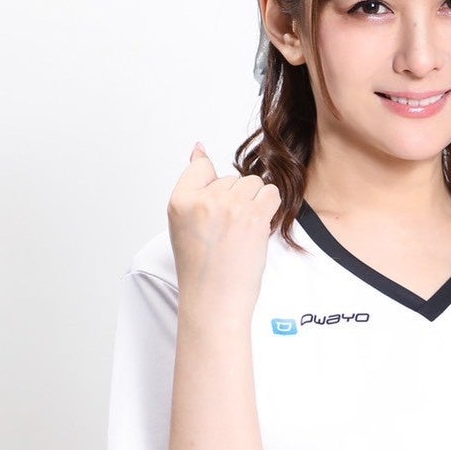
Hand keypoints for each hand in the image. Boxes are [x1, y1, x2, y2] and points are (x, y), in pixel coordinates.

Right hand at [167, 142, 280, 313]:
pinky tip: (257, 228)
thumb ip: (193, 187)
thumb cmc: (201, 270)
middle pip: (231, 177)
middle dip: (235, 199)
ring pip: (253, 183)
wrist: (214, 301)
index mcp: (179, 201)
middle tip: (228, 231)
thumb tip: (199, 149)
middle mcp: (202, 200)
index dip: (214, 186)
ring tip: (242, 230)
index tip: (216, 207)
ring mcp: (229, 207)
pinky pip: (271, 193)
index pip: (201, 166)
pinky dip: (270, 208)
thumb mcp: (183, 224)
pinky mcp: (253, 216)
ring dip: (254, 203)